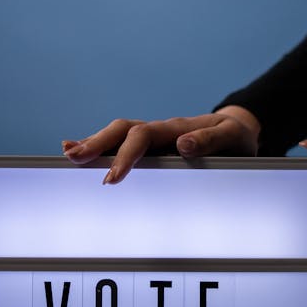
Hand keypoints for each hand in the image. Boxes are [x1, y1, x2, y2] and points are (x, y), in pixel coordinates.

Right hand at [62, 105, 260, 183]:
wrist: (239, 133)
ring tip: (67, 154)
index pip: (143, 136)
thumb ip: (210, 141)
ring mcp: (153, 138)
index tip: (111, 178)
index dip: (125, 155)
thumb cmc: (237, 139)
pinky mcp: (150, 147)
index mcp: (176, 128)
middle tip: (73, 158)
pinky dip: (98, 146)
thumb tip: (183, 145)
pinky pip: (120, 143)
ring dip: (92, 143)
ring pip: (116, 134)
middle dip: (96, 144)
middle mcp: (160, 130)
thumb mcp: (233, 139)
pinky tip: (77, 153)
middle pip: (121, 130)